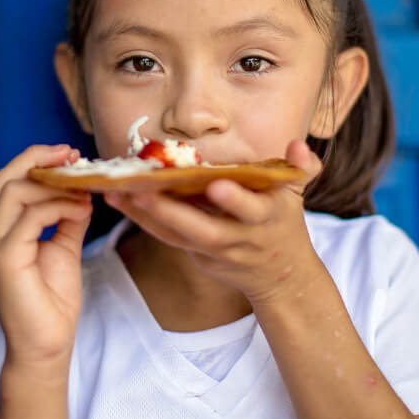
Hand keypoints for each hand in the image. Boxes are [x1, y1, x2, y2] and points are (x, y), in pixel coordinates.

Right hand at [0, 145, 92, 368]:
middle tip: (73, 154)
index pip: (7, 182)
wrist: (48, 344)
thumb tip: (81, 191)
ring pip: (14, 192)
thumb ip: (67, 217)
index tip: (68, 153)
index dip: (35, 160)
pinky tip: (81, 210)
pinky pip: (30, 218)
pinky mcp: (5, 260)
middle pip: (4, 179)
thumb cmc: (53, 299)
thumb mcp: (64, 246)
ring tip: (84, 191)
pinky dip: (59, 206)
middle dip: (39, 159)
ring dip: (55, 185)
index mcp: (0, 231)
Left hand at [104, 139, 323, 303]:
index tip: (216, 184)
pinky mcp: (197, 255)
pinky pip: (168, 239)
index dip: (235, 200)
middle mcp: (238, 238)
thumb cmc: (284, 223)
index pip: (251, 210)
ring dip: (146, 215)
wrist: (280, 275)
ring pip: (178, 236)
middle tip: (142, 190)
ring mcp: (216, 251)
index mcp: (266, 218)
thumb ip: (302, 167)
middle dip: (172, 213)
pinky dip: (144, 220)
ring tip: (117, 191)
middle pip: (204, 230)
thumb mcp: (297, 194)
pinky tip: (120, 201)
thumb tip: (298, 144)